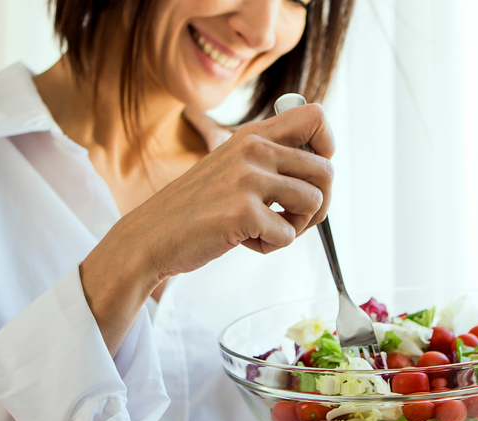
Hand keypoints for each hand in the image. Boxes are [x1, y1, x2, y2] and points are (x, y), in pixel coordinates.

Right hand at [80, 103, 334, 353]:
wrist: (150, 237)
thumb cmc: (195, 209)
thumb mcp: (229, 166)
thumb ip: (267, 158)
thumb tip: (321, 164)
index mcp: (252, 135)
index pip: (316, 116)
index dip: (327, 146)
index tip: (311, 175)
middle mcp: (253, 150)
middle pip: (326, 170)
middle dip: (319, 204)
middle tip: (292, 219)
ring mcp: (248, 180)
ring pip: (314, 203)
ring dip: (295, 227)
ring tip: (265, 230)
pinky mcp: (244, 212)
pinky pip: (288, 235)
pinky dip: (271, 246)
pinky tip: (244, 240)